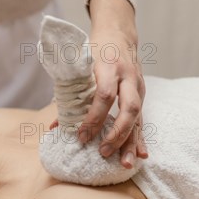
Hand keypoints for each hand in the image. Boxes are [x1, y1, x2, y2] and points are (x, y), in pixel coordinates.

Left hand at [77, 0, 147, 167]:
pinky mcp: (142, 96)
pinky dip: (141, 138)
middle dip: (116, 133)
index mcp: (108, 67)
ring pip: (139, 117)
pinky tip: (141, 154)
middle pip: (128, 107)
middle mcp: (127, 78)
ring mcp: (138, 87)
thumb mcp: (78, 66)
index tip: (81, 135)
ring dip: (132, 142)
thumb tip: (55, 128)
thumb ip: (68, 95)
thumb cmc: (93, 51)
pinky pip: (143, 119)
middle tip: (102, 152)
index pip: (104, 95)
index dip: (93, 117)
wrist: (118, 35)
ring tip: (125, 163)